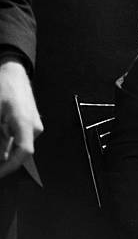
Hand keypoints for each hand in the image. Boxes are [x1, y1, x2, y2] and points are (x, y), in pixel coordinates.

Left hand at [0, 60, 42, 178]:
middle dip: (2, 158)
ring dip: (2, 149)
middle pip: (18, 151)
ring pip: (16, 145)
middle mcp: (34, 127)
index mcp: (26, 123)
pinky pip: (17, 138)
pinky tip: (0, 132)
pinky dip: (4, 141)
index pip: (23, 152)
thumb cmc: (3, 87)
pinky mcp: (29, 123)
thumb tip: (0, 155)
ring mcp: (33, 125)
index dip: (9, 167)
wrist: (13, 71)